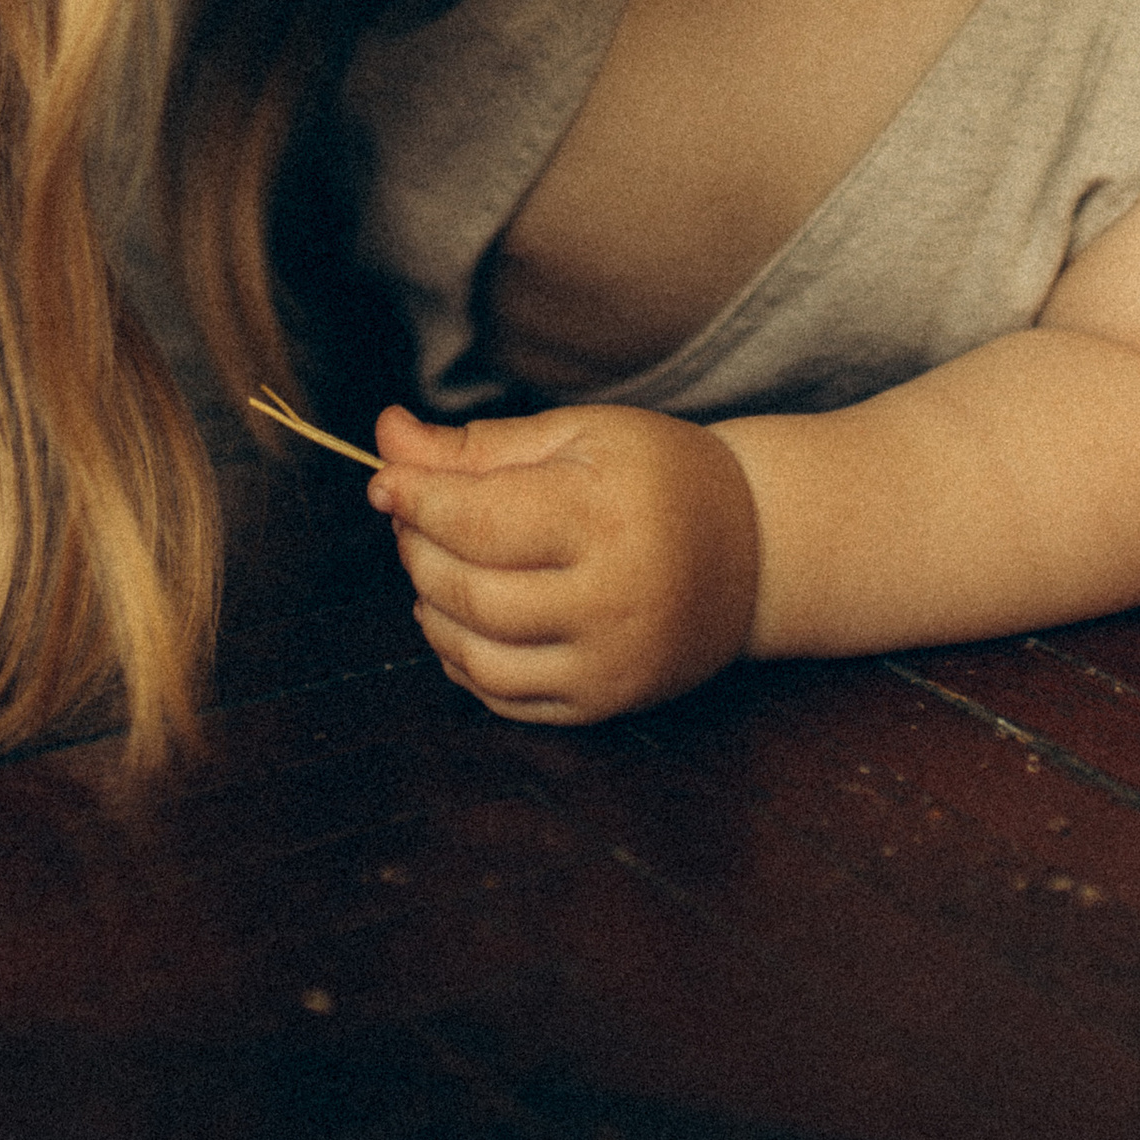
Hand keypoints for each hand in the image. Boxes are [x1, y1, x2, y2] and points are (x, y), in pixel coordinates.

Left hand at [369, 400, 761, 722]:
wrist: (754, 548)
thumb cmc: (660, 476)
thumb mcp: (579, 437)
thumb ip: (479, 446)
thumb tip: (387, 438)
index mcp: (604, 517)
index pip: (477, 519)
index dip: (416, 500)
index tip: (384, 483)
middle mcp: (611, 600)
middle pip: (470, 590)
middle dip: (420, 551)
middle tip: (412, 517)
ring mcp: (610, 662)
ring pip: (479, 656)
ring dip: (433, 611)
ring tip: (433, 568)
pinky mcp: (607, 703)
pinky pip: (507, 700)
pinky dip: (464, 662)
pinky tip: (462, 619)